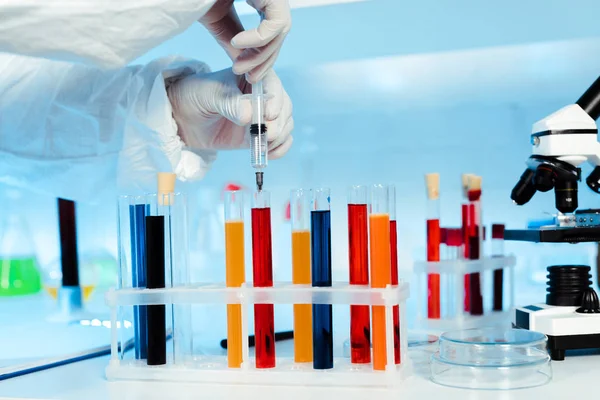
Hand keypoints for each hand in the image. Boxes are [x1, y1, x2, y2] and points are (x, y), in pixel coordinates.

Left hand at [167, 68, 292, 158]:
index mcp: (253, 76)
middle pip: (284, 107)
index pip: (273, 85)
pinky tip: (269, 152)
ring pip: (285, 125)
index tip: (269, 114)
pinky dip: (279, 148)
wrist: (183, 118)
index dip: (275, 100)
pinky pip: (280, 141)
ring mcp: (262, 117)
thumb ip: (229, 102)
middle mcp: (263, 96)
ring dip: (280, 136)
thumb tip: (249, 115)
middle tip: (268, 134)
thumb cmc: (195, 95)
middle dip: (279, 122)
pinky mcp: (259, 135)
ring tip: (265, 144)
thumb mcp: (209, 94)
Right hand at [200, 0, 290, 82]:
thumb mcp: (218, 20)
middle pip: (279, 35)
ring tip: (238, 64)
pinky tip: (238, 43)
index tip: (248, 75)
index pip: (271, 34)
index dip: (262, 57)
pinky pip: (276, 23)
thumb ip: (234, 42)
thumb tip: (244, 64)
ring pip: (281, 32)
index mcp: (261, 0)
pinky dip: (259, 39)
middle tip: (247, 76)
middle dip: (264, 60)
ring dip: (261, 55)